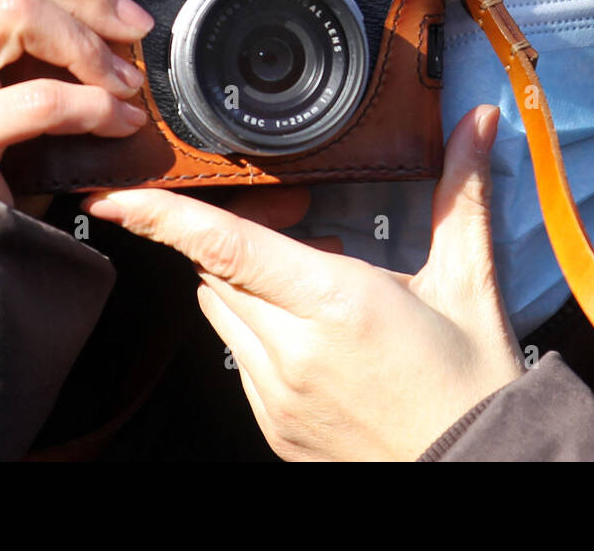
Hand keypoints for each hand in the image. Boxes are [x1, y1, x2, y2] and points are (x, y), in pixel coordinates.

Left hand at [83, 105, 524, 460]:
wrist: (475, 469)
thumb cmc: (472, 387)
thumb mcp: (469, 282)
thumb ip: (462, 195)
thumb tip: (475, 124)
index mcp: (335, 305)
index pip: (226, 247)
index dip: (164, 215)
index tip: (118, 194)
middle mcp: (291, 351)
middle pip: (216, 271)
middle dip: (236, 233)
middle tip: (289, 217)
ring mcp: (275, 395)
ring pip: (220, 312)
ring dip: (244, 280)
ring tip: (307, 272)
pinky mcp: (272, 424)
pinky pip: (236, 356)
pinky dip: (256, 326)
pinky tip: (309, 324)